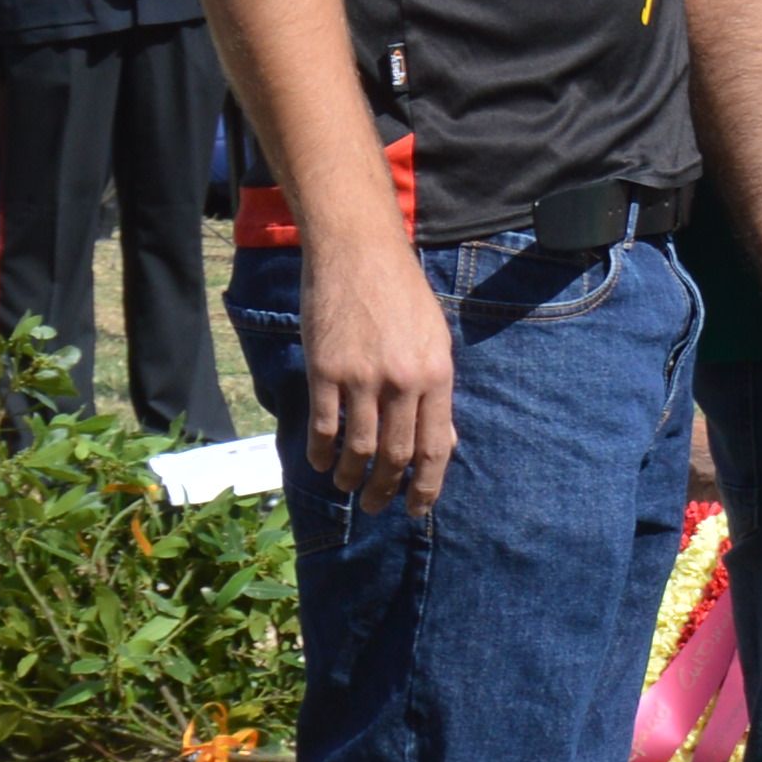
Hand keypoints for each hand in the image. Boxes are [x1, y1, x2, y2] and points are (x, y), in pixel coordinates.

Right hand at [299, 234, 458, 514]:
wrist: (359, 251)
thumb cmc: (402, 294)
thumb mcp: (435, 339)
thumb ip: (436, 391)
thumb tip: (442, 442)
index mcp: (437, 374)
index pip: (434, 447)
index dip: (426, 486)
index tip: (417, 509)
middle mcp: (403, 381)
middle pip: (396, 455)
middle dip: (386, 490)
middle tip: (377, 506)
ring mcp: (363, 377)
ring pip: (359, 447)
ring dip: (350, 475)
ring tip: (346, 486)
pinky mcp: (326, 370)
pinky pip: (324, 425)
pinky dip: (320, 451)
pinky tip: (319, 461)